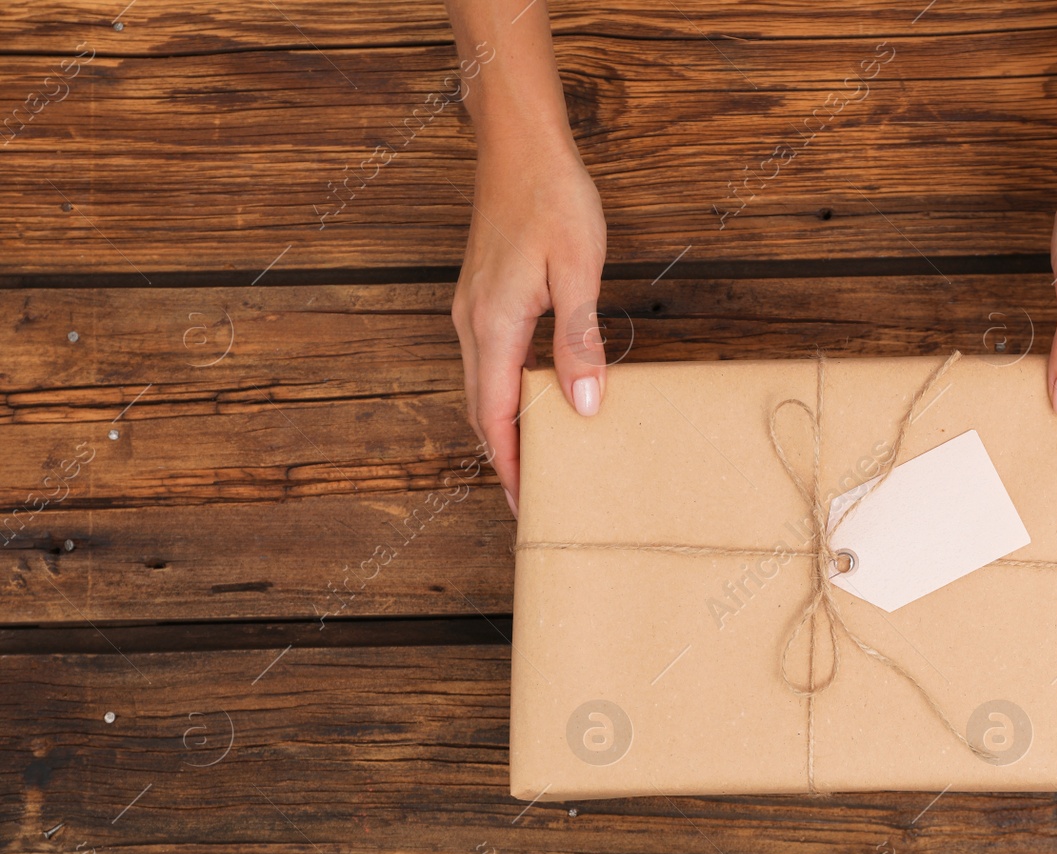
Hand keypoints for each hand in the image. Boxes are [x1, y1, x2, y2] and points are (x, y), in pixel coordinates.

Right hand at [451, 136, 607, 515]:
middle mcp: (473, 323)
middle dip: (505, 456)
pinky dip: (506, 393)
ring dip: (505, 426)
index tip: (526, 503)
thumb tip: (582, 404)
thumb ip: (578, 341)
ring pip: (483, 386)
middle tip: (535, 497)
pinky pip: (489, 361)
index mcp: (494, 324)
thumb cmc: (552, 200)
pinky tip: (536, 401)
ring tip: (538, 460)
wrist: (520, 146)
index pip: (495, 414)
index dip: (510, 463)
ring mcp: (472, 310)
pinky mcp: (483, 297)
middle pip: (482, 409)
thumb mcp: (578, 271)